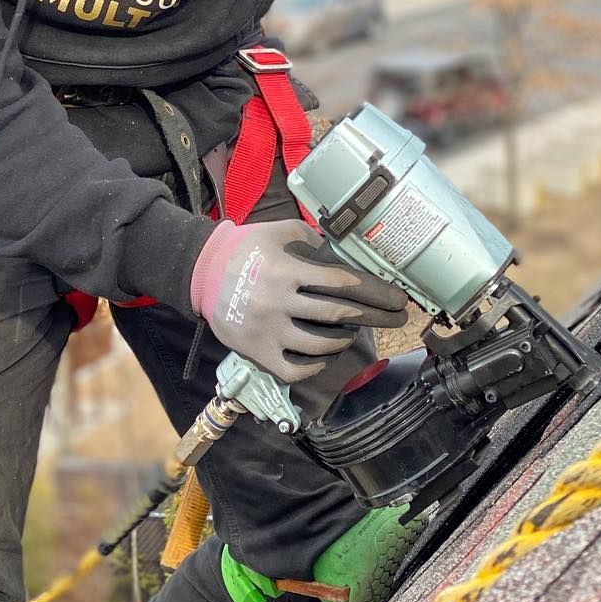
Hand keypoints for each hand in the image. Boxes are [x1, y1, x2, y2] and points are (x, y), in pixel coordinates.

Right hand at [191, 219, 407, 384]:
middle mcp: (278, 302)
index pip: (340, 282)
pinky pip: (297, 368)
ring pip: (321, 345)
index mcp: (286, 270)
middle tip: (396, 318)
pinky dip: (317, 363)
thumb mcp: (280, 232)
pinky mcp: (259, 353)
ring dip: (344, 339)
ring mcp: (268, 331)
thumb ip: (312, 241)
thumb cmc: (249, 248)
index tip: (396, 297)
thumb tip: (347, 254)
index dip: (373, 290)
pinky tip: (325, 353)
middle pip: (338, 315)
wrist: (204, 273)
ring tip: (353, 332)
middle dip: (375, 316)